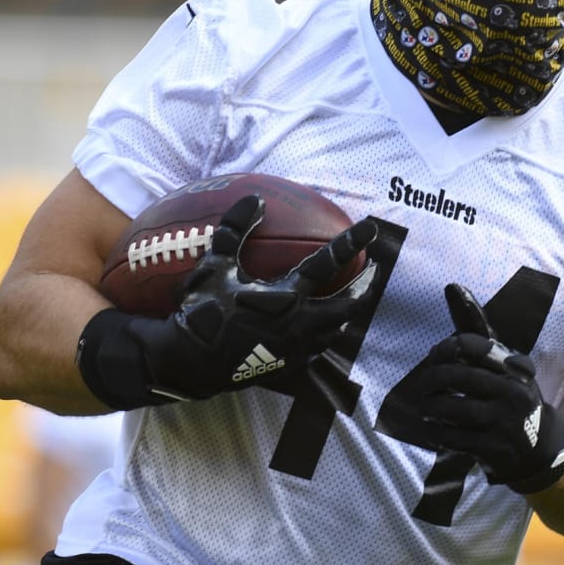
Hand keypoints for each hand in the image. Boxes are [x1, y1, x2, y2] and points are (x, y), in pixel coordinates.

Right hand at [77, 195, 378, 407]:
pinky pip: (320, 348)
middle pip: (348, 303)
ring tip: (353, 296)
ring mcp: (297, 348)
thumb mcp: (214, 264)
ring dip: (349, 310)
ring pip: (338, 328)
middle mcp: (299, 323)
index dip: (351, 243)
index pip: (328, 263)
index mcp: (286, 296)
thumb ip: (234, 229)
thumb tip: (254, 199)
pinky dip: (328, 332)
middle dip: (365, 285)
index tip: (370, 228)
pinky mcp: (291, 366)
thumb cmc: (202, 309)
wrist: (190, 361)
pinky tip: (326, 325)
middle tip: (373, 270)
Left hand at [383, 284, 563, 493]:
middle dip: (433, 378)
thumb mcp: (502, 362)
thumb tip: (452, 286)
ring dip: (432, 406)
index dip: (446, 348)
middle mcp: (513, 391)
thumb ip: (477, 329)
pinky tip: (432, 428)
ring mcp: (505, 422)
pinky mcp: (495, 449)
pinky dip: (438, 432)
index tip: (435, 354)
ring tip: (425, 405)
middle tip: (422, 384)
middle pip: (460, 377)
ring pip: (455, 409)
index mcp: (514, 366)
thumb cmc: (512, 396)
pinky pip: (456, 438)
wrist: (539, 449)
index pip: (473, 345)